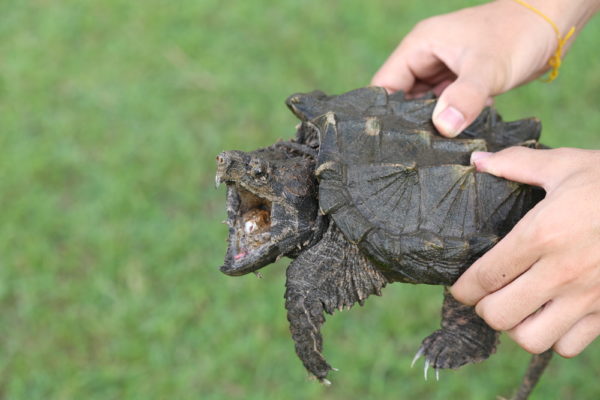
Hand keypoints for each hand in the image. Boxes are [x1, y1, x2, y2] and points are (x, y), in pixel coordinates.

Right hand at [371, 0, 596, 136]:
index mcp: (420, 46)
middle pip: (401, 99)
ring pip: (423, 105)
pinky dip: (447, 123)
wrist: (552, 24)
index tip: (384, 143)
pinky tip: (449, 143)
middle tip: (406, 156)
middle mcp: (426, 58)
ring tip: (425, 154)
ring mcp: (443, 71)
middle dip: (405, 125)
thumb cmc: (517, 35)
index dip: (382, 113)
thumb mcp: (488, 68)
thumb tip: (442, 127)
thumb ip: (464, 97)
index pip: (385, 84)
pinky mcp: (460, 82)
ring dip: (428, 126)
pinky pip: (444, 107)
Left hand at [450, 147, 599, 356]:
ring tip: (518, 307)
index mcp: (541, 235)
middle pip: (499, 315)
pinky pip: (570, 346)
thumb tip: (477, 161)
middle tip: (488, 294)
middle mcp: (561, 272)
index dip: (462, 288)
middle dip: (485, 308)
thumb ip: (517, 164)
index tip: (459, 287)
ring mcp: (588, 296)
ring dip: (517, 327)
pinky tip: (552, 314)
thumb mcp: (565, 164)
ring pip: (532, 339)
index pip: (484, 277)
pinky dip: (554, 338)